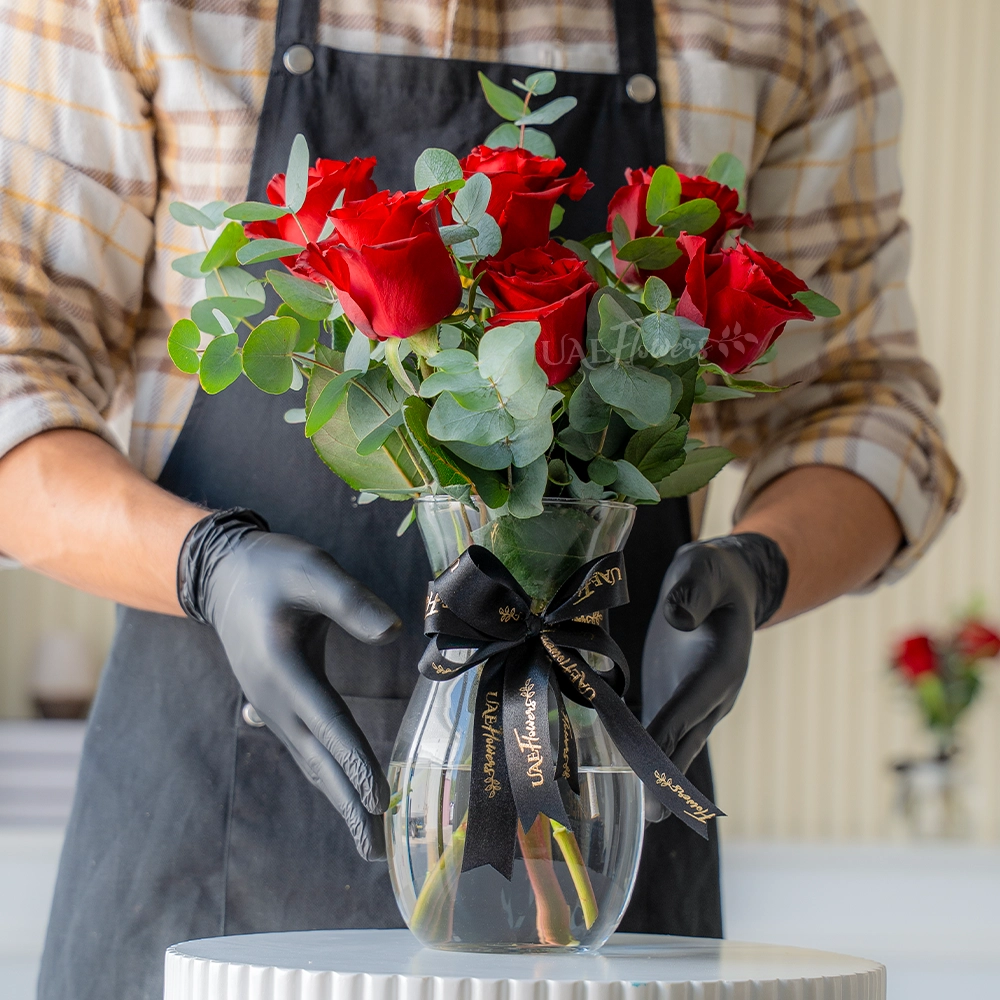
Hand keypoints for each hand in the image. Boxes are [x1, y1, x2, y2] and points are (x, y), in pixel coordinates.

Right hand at [177, 509, 401, 859]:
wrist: (225, 575)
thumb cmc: (274, 568)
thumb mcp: (312, 570)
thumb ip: (349, 600)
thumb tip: (394, 631)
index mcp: (282, 668)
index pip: (328, 723)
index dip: (355, 761)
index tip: (380, 801)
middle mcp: (273, 698)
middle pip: (318, 759)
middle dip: (349, 803)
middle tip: (377, 850)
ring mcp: (271, 706)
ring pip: (311, 760)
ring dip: (339, 797)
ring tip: (367, 839)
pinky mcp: (277, 704)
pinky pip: (306, 747)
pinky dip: (328, 773)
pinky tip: (345, 795)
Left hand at [642, 533, 787, 819]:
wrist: (724, 582)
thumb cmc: (711, 574)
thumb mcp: (704, 570)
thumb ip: (692, 592)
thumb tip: (677, 618)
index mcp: (720, 665)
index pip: (690, 703)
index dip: (670, 731)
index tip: (650, 762)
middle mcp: (712, 693)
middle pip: (687, 738)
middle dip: (668, 774)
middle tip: (652, 815)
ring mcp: (695, 699)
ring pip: (677, 743)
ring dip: (659, 775)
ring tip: (646, 814)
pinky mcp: (676, 695)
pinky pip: (664, 730)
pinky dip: (648, 751)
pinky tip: (627, 772)